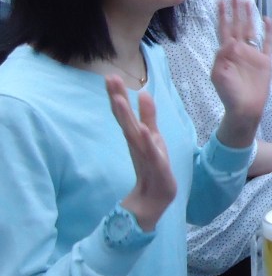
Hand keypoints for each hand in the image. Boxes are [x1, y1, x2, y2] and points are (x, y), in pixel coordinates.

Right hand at [108, 76, 176, 231]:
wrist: (155, 199)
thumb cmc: (153, 165)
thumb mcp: (152, 137)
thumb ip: (148, 116)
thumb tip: (143, 93)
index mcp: (136, 136)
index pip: (124, 114)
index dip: (117, 95)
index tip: (110, 76)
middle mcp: (137, 144)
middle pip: (125, 120)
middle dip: (118, 100)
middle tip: (109, 80)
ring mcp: (145, 155)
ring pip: (134, 134)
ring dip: (127, 117)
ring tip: (120, 100)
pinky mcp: (156, 167)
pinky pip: (151, 153)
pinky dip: (147, 142)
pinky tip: (144, 131)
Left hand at [212, 0, 271, 147]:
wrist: (245, 109)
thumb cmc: (228, 94)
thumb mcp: (219, 76)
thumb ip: (222, 58)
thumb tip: (229, 41)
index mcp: (226, 53)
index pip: (224, 29)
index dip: (222, 14)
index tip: (221, 0)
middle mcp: (239, 50)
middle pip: (237, 25)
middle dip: (235, 9)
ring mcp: (252, 54)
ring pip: (251, 29)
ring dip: (249, 16)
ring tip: (248, 1)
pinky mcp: (265, 60)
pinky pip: (267, 42)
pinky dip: (268, 31)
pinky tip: (267, 19)